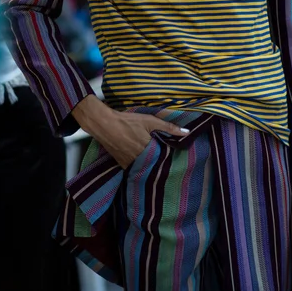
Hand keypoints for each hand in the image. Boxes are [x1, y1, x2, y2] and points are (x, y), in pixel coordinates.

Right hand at [72, 95, 188, 168]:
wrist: (104, 125)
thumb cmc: (128, 121)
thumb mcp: (150, 121)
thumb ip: (168, 127)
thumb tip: (187, 132)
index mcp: (149, 149)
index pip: (165, 158)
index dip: (170, 157)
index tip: (176, 157)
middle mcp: (140, 160)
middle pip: (155, 165)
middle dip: (161, 164)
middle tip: (168, 162)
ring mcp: (130, 163)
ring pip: (145, 168)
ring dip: (151, 166)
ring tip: (157, 163)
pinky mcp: (122, 165)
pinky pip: (135, 169)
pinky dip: (140, 167)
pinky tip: (144, 164)